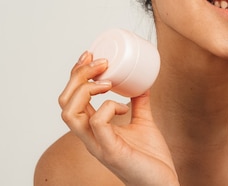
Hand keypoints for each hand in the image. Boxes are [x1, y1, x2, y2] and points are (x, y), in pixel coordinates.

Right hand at [58, 52, 178, 185]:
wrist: (163, 184)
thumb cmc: (150, 158)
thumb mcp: (143, 122)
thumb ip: (139, 104)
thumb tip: (142, 82)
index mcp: (93, 128)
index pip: (70, 98)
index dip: (76, 74)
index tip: (90, 54)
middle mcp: (89, 137)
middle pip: (64, 102)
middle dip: (78, 75)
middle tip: (101, 62)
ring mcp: (98, 145)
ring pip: (70, 113)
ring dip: (86, 89)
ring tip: (107, 81)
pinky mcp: (111, 151)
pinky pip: (98, 123)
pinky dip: (108, 107)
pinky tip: (123, 106)